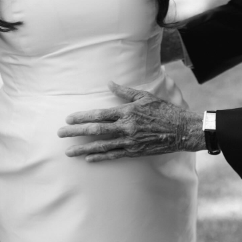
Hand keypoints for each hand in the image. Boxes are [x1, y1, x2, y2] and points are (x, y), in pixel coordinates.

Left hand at [57, 82, 205, 161]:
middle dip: (76, 132)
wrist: (181, 129)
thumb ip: (125, 92)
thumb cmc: (164, 110)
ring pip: (102, 146)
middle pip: (96, 130)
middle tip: (60, 134)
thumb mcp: (145, 96)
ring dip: (83, 149)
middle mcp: (126, 127)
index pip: (100, 114)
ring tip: (68, 152)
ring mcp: (130, 141)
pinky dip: (100, 157)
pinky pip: (114, 156)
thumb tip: (109, 83)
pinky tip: (88, 159)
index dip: (82, 117)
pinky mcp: (135, 152)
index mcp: (127, 112)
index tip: (69, 119)